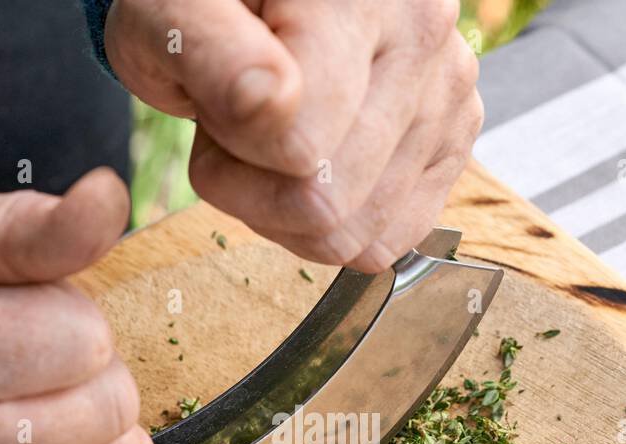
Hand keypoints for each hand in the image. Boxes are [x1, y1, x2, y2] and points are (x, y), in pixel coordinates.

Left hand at [104, 0, 481, 272]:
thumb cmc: (207, 0)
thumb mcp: (168, 11)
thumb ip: (208, 51)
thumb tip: (272, 107)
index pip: (298, 150)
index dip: (229, 152)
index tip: (210, 104)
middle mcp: (424, 34)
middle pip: (330, 205)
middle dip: (255, 190)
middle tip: (237, 128)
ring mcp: (449, 89)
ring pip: (360, 234)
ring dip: (291, 209)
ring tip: (274, 138)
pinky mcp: (456, 136)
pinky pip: (391, 238)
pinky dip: (337, 223)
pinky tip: (312, 164)